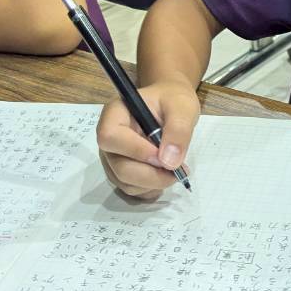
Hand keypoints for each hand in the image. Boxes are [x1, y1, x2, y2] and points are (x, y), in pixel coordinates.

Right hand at [96, 81, 199, 199]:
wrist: (170, 106)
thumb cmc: (173, 101)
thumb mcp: (182, 107)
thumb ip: (178, 130)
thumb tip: (169, 162)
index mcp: (115, 114)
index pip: (111, 137)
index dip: (136, 151)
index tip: (164, 157)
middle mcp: (108, 138)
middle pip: (119, 166)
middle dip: (151, 175)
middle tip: (179, 171)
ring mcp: (112, 157)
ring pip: (125, 182)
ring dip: (153, 184)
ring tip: (175, 170)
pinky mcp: (120, 172)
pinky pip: (131, 190)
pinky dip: (151, 189)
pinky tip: (164, 175)